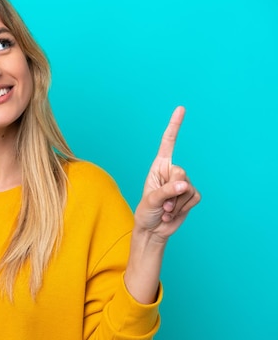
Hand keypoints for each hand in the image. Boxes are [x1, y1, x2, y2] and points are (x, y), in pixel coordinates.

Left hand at [134, 106, 200, 243]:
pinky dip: (181, 208)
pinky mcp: (191, 196)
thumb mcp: (150, 200)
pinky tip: (171, 213)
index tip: (181, 108)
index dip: (174, 126)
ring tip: (164, 210)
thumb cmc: (145, 212)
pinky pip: (193, 198)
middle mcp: (171, 172)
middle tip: (160, 204)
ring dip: (174, 204)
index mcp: (158, 167)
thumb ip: (166, 191)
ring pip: (187, 188)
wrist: (152, 230)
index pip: (168, 143)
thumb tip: (185, 185)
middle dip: (170, 191)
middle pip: (180, 173)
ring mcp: (182, 184)